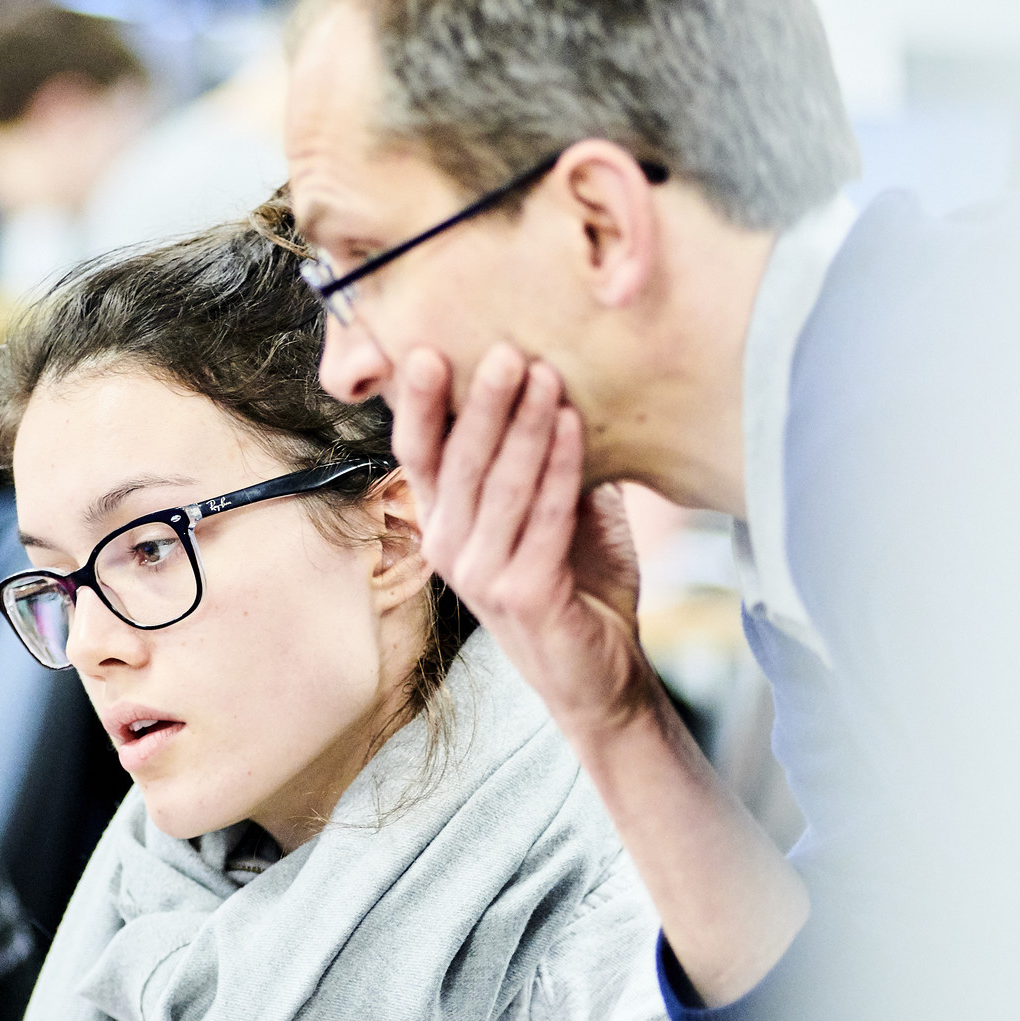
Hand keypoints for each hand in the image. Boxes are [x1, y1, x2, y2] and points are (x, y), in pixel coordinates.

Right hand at [390, 342, 659, 744]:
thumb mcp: (552, 506)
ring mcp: (480, 576)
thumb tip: (554, 369)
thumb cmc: (574, 580)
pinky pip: (543, 518)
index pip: (420, 452)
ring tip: (545, 372)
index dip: (419, 405)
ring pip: (500, 486)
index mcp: (445, 520)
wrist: (600, 670)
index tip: (426, 351)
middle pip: (458, 461)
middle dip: (481, 402)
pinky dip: (559, 468)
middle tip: (503, 350)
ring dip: (524, 426)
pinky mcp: (522, 595)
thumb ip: (542, 454)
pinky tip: (574, 424)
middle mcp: (448, 547)